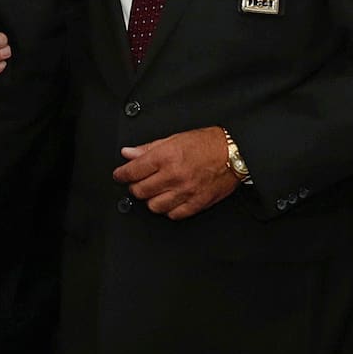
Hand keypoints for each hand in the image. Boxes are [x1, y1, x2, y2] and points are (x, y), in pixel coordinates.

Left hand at [112, 126, 237, 219]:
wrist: (233, 153)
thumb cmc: (206, 144)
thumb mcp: (173, 138)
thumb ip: (148, 148)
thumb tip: (128, 153)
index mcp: (165, 157)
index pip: (133, 171)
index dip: (121, 175)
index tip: (119, 175)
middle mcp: (174, 176)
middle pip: (140, 191)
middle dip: (135, 186)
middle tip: (137, 182)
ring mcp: (185, 192)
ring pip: (154, 206)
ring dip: (150, 199)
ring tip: (154, 191)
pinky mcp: (197, 203)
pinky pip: (174, 214)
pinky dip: (168, 209)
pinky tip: (169, 200)